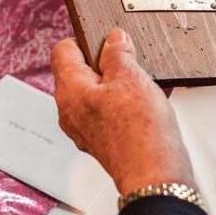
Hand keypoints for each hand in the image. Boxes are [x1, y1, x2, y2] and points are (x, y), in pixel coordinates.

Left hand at [51, 29, 194, 195]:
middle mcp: (70, 111)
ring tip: (145, 85)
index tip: (107, 40)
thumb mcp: (131, 76)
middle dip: (107, 64)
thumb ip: (118, 53)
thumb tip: (113, 39)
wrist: (153, 175)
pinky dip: (126, 104)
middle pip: (81, 72)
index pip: (63, 50)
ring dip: (121, 84)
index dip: (85, 39)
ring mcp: (84, 129)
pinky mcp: (100, 141)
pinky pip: (108, 113)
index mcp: (69, 90)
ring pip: (97, 93)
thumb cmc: (140, 131)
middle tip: (131, 64)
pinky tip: (150, 102)